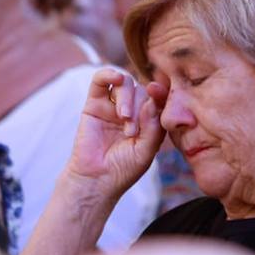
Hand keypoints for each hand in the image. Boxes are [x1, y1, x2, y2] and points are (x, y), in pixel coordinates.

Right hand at [64, 67, 166, 200]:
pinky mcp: (94, 103)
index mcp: (148, 120)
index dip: (160, 93)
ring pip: (125, 84)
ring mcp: (113, 105)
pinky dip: (108, 74)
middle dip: (139, 107)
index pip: (158, 99)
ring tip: (124, 120)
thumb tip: (152, 98)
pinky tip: (115, 78)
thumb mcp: (147, 150)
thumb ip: (153, 125)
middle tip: (132, 131)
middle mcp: (132, 110)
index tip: (158, 93)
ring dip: (127, 99)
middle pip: (142, 91)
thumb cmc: (123, 168)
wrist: (96, 179)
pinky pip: (101, 80)